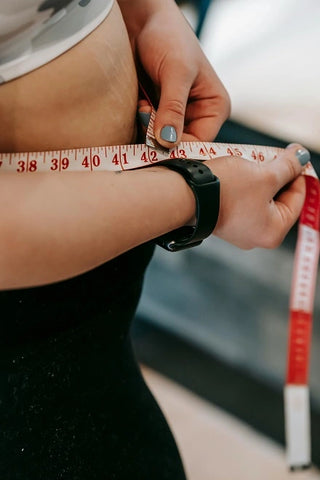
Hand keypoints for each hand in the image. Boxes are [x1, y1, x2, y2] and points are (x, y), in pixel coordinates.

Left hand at [119, 0, 229, 146]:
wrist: (142, 20)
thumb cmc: (169, 37)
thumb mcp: (175, 73)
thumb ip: (173, 108)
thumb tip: (168, 142)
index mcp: (214, 108)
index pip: (200, 142)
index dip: (179, 147)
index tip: (157, 143)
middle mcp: (197, 115)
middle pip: (180, 145)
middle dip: (160, 137)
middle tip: (146, 116)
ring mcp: (176, 116)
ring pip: (161, 140)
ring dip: (148, 130)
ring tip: (143, 105)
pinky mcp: (157, 113)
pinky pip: (148, 131)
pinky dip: (140, 124)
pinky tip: (139, 105)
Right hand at [205, 144, 307, 248]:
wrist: (184, 194)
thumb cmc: (223, 191)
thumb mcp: (264, 174)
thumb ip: (288, 166)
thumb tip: (301, 158)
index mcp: (273, 232)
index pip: (297, 199)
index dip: (298, 173)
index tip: (295, 156)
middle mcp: (256, 236)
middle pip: (278, 199)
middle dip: (276, 175)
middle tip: (272, 156)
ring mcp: (238, 229)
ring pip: (258, 198)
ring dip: (259, 178)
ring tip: (252, 162)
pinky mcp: (223, 220)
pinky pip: (241, 200)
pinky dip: (243, 185)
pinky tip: (237, 172)